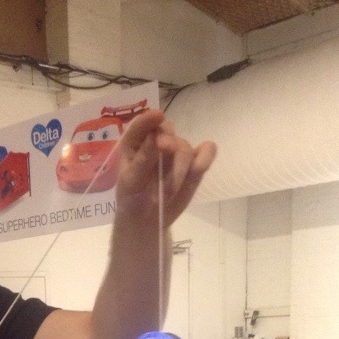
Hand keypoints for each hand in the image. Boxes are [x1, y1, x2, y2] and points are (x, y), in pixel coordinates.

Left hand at [115, 109, 216, 227]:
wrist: (146, 220)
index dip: (150, 119)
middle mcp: (157, 141)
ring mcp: (177, 152)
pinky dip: (206, 157)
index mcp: (135, 142)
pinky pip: (206, 152)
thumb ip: (143, 160)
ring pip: (185, 147)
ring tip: (168, 191)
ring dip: (179, 168)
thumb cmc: (132, 199)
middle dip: (169, 142)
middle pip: (167, 132)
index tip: (158, 117)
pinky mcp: (194, 163)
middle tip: (165, 149)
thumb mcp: (131, 182)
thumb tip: (155, 136)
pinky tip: (199, 168)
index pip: (142, 124)